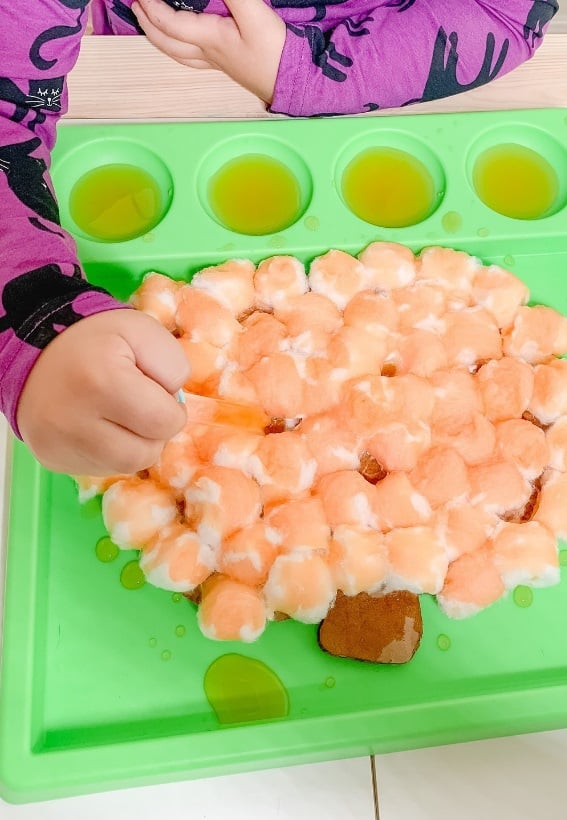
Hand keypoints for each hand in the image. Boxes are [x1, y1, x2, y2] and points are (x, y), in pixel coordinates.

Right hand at [17, 310, 189, 475]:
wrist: (38, 350)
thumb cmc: (99, 340)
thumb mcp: (143, 331)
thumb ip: (173, 365)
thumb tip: (174, 406)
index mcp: (102, 381)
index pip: (165, 423)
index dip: (172, 410)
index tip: (156, 393)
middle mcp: (74, 420)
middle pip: (146, 454)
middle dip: (154, 432)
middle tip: (140, 406)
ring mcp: (58, 444)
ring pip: (125, 467)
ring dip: (135, 445)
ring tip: (121, 416)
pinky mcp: (51, 458)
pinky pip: (100, 469)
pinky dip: (110, 452)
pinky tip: (99, 427)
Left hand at [132, 0, 285, 102]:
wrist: (294, 82)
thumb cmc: (275, 52)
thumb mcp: (254, 14)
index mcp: (210, 40)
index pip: (170, 23)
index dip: (151, 7)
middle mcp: (209, 55)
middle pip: (169, 44)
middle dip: (149, 25)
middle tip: (136, 7)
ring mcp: (219, 64)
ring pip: (180, 54)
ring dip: (161, 40)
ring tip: (151, 26)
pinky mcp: (231, 66)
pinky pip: (195, 59)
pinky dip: (181, 50)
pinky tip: (185, 46)